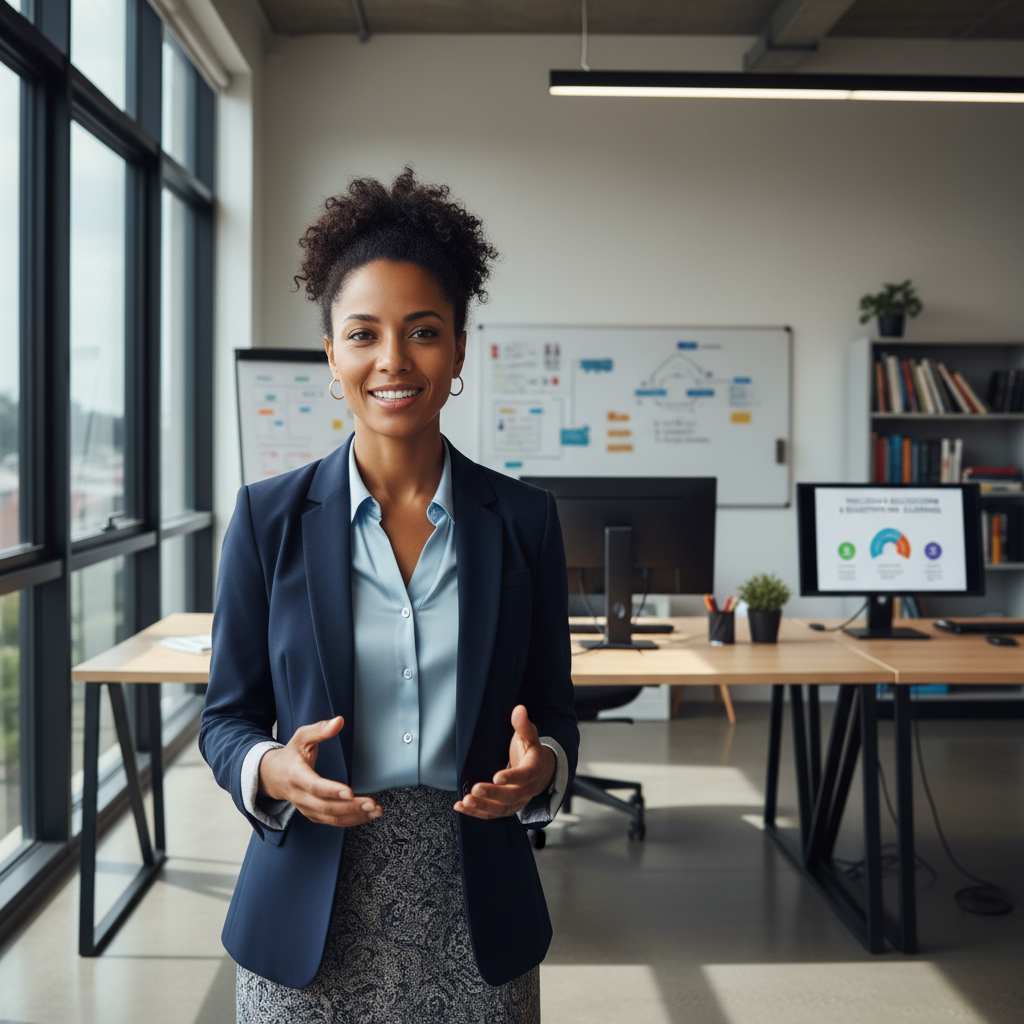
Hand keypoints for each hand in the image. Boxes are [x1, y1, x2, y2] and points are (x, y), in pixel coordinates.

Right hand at [257, 717, 381, 826]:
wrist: (273, 776)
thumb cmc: (290, 755)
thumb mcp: (301, 738)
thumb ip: (319, 730)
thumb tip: (338, 721)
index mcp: (297, 776)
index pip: (314, 787)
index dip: (331, 791)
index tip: (349, 792)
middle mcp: (301, 796)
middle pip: (326, 807)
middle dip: (350, 807)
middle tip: (371, 804)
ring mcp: (307, 808)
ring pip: (331, 818)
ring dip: (355, 817)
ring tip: (375, 811)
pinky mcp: (314, 815)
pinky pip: (332, 822)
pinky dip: (351, 821)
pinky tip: (367, 815)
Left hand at [454, 705, 555, 819]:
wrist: (541, 773)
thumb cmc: (531, 752)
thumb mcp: (529, 737)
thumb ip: (523, 725)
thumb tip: (519, 709)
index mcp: (532, 771)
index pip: (523, 776)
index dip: (511, 778)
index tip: (497, 777)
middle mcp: (526, 791)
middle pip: (510, 796)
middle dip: (492, 794)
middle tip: (475, 789)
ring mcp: (516, 802)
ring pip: (499, 809)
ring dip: (482, 807)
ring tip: (465, 801)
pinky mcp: (505, 808)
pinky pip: (491, 814)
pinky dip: (475, 813)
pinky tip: (460, 806)